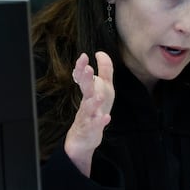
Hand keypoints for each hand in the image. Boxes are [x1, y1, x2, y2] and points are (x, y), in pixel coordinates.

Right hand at [64, 51, 114, 175]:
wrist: (84, 136)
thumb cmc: (94, 108)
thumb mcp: (103, 87)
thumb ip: (104, 70)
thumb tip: (100, 52)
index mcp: (89, 92)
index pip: (84, 78)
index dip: (82, 67)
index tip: (84, 56)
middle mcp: (86, 102)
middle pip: (86, 90)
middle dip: (86, 80)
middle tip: (88, 69)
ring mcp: (87, 116)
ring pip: (88, 109)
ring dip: (93, 102)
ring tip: (99, 96)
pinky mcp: (91, 129)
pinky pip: (95, 125)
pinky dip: (100, 122)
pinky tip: (106, 117)